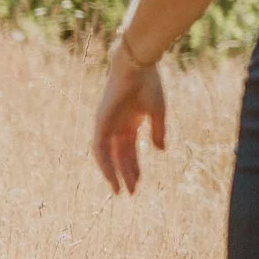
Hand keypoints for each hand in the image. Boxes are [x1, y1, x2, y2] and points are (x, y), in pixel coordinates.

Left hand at [92, 44, 167, 191]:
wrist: (138, 66)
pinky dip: (104, 163)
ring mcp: (107, 124)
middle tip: (131, 192)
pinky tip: (111, 176)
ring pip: (108, 155)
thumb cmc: (150, 84)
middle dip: (126, 174)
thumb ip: (158, 132)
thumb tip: (160, 151)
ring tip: (120, 190)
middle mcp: (117, 125)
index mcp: (130, 121)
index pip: (130, 150)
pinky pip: (99, 148)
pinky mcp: (101, 122)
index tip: (140, 183)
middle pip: (119, 155)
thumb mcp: (158, 112)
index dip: (134, 166)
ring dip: (113, 173)